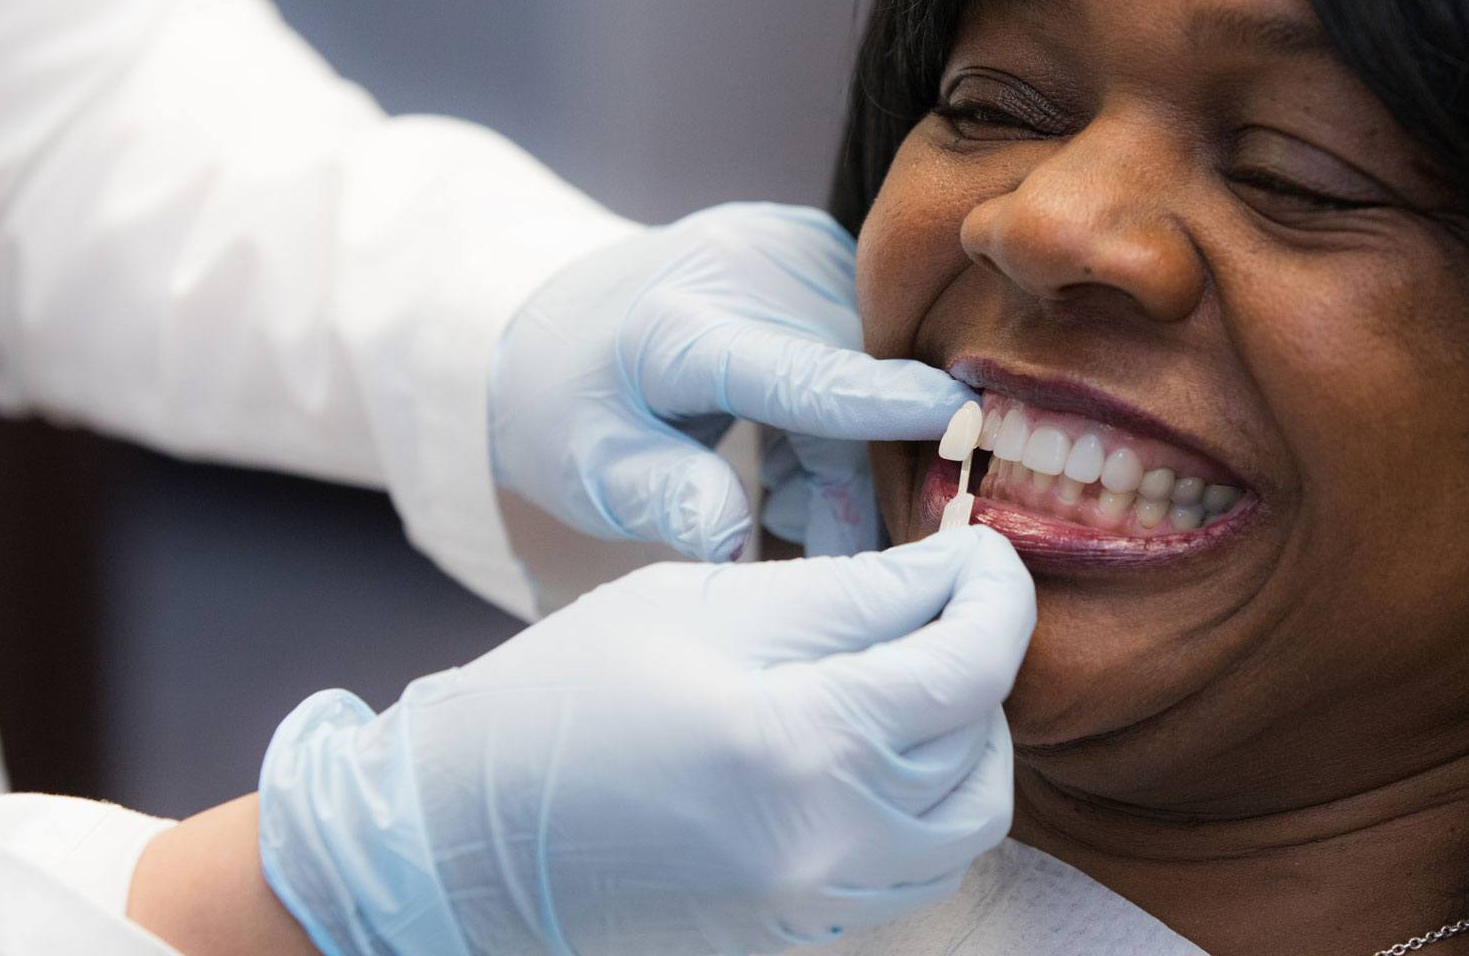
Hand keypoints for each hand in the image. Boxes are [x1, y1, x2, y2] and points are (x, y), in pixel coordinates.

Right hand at [257, 525, 1035, 955]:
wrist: (470, 835)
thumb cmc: (565, 698)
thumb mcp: (701, 604)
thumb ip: (849, 591)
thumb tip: (957, 569)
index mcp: (802, 743)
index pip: (970, 665)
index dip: (999, 593)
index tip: (987, 551)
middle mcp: (832, 843)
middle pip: (981, 740)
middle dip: (979, 657)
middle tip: (937, 600)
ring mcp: (822, 904)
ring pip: (971, 818)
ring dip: (966, 739)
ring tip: (910, 678)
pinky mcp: (806, 933)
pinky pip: (920, 869)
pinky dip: (926, 804)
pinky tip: (872, 750)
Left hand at [489, 202, 971, 559]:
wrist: (551, 317)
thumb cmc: (569, 408)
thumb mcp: (592, 472)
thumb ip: (669, 501)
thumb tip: (735, 543)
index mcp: (679, 324)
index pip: (797, 371)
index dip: (878, 401)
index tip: (958, 419)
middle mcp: (741, 263)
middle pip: (846, 383)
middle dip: (846, 481)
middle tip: (811, 547)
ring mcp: (780, 243)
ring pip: (864, 365)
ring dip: (841, 451)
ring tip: (777, 495)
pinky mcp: (808, 243)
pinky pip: (859, 341)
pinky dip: (838, 409)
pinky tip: (785, 449)